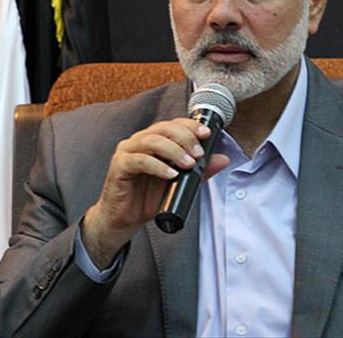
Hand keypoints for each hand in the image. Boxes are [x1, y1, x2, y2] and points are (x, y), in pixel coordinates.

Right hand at [82, 118, 229, 268]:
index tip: (206, 133)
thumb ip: (200, 171)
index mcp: (154, 140)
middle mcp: (140, 141)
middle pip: (164, 128)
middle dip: (185, 138)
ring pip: (152, 141)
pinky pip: (139, 160)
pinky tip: (170, 174)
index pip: (173, 124)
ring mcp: (127, 152)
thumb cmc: (148, 198)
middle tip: (198, 154)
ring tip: (188, 164)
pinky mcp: (119, 166)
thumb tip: (223, 159)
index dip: (190, 125)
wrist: (125, 219)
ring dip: (173, 150)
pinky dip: (158, 166)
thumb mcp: (181, 183)